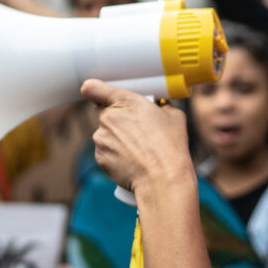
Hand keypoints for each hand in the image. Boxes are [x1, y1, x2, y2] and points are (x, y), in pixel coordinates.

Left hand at [79, 79, 192, 194]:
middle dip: (117, 119)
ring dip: (116, 138)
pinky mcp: (99, 157)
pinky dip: (114, 155)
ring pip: (104, 134)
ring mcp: (101, 138)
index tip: (96, 94)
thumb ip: (161, 105)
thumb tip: (159, 105)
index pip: (93, 88)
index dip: (94, 91)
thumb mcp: (174, 116)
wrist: (163, 179)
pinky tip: (131, 160)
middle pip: (104, 113)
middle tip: (136, 129)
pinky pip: (105, 151)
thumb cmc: (170, 147)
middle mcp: (108, 118)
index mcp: (125, 102)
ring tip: (138, 149)